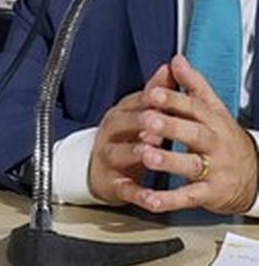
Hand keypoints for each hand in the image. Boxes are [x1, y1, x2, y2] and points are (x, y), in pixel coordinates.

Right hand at [87, 62, 173, 203]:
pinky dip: (140, 194)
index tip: (167, 97)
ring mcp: (109, 158)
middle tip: (159, 122)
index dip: (152, 100)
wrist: (97, 171)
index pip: (134, 102)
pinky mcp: (112, 183)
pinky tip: (153, 197)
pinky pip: (126, 188)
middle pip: (124, 124)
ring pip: (122, 153)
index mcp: (120, 114)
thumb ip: (155, 92)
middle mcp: (111, 134)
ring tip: (153, 155)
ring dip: (138, 153)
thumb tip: (169, 67)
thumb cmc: (123, 140)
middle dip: (142, 122)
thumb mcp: (137, 114)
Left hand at [129, 55, 258, 214]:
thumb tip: (176, 59)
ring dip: (169, 161)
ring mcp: (213, 169)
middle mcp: (214, 144)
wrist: (256, 176)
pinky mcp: (209, 193)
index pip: (194, 107)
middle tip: (148, 119)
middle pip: (194, 133)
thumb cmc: (225, 139)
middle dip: (171, 126)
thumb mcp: (214, 110)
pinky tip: (150, 199)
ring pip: (191, 165)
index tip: (153, 92)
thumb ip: (193, 85)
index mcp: (212, 122)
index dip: (173, 99)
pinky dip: (168, 199)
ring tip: (147, 156)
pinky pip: (188, 197)